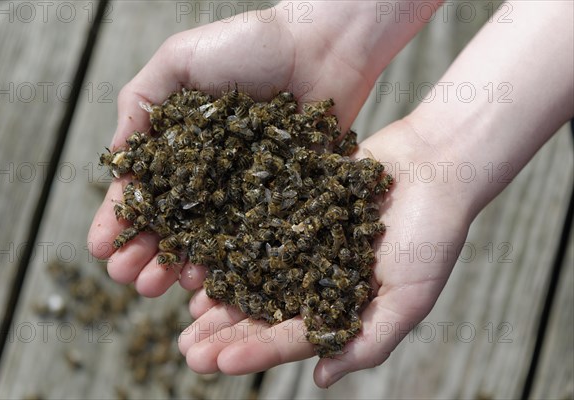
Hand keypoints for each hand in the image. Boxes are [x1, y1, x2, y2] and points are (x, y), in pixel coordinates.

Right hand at [87, 3, 407, 295]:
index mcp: (180, 146)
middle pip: (171, 223)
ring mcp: (246, 190)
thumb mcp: (176, 62)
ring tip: (160, 286)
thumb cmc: (246, 45)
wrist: (319, 46)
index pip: (143, 190)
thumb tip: (117, 161)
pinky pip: (253, 238)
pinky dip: (231, 262)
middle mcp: (210, 174)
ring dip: (181, 265)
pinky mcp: (282, 198)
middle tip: (127, 279)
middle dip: (145, 253)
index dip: (120, 219)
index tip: (101, 249)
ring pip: (208, 239)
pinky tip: (210, 281)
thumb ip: (139, 105)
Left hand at [178, 119, 473, 386]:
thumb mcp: (410, 297)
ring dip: (221, 292)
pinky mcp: (295, 204)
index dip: (256, 351)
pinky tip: (203, 255)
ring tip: (185, 311)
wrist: (436, 163)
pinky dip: (230, 241)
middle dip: (226, 332)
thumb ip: (370, 341)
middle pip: (263, 310)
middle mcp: (317, 277)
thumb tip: (321, 380)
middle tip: (187, 352)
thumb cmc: (432, 233)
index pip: (292, 336)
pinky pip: (255, 225)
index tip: (218, 362)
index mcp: (341, 305)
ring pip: (253, 271)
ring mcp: (303, 241)